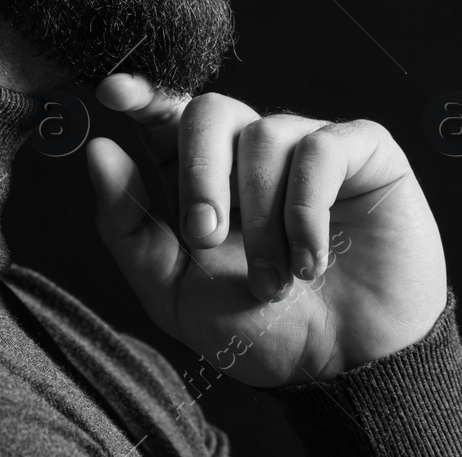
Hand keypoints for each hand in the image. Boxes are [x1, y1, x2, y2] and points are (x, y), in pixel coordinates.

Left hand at [82, 75, 446, 387]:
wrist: (343, 369)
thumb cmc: (263, 330)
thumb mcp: (174, 292)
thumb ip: (128, 225)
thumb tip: (98, 149)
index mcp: (203, 177)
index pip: (166, 115)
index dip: (142, 94)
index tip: (112, 93)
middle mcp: (252, 152)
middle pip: (209, 111)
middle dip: (199, 174)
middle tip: (206, 239)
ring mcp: (308, 145)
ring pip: (264, 134)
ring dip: (262, 220)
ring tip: (274, 280)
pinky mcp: (363, 151)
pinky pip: (320, 149)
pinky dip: (307, 211)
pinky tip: (311, 259)